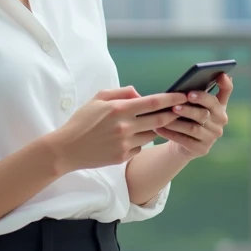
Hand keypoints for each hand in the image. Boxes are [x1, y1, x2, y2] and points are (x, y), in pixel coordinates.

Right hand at [46, 86, 187, 173]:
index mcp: (119, 109)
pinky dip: (138, 142)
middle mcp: (125, 126)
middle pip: (160, 119)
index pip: (153, 102)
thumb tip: (141, 94)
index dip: (171, 98)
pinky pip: (140, 147)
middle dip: (173, 114)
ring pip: (151, 134)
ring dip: (152, 128)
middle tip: (180, 110)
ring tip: (143, 124)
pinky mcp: (123, 157)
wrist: (67, 148)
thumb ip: (121, 93)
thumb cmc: (82, 120)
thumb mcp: (98, 99)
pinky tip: (126, 139)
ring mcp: (125, 143)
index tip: (183, 95)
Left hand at [154, 72, 232, 158]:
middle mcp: (221, 121)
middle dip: (190, 107)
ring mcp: (212, 136)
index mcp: (220, 105)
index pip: (226, 91)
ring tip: (164, 115)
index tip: (216, 77)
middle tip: (176, 103)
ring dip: (177, 121)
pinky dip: (171, 133)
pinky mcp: (202, 149)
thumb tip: (189, 79)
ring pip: (193, 127)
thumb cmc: (188, 117)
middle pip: (205, 112)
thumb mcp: (193, 104)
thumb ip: (195, 92)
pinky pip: (185, 140)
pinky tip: (159, 128)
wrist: (183, 144)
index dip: (223, 84)